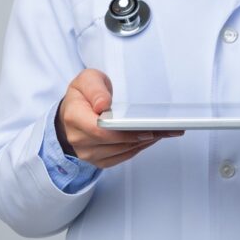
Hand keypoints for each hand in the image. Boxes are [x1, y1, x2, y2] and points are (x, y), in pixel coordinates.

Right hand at [55, 69, 183, 168]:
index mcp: (74, 117)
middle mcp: (79, 139)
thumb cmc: (82, 94)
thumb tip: (102, 105)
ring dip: (145, 142)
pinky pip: (123, 157)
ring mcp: (88, 153)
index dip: (124, 133)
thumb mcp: (86, 80)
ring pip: (122, 151)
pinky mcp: (99, 160)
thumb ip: (95, 89)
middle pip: (115, 144)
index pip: (101, 131)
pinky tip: (152, 138)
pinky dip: (139, 147)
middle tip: (166, 128)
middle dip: (142, 136)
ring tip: (164, 131)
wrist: (74, 111)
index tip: (146, 129)